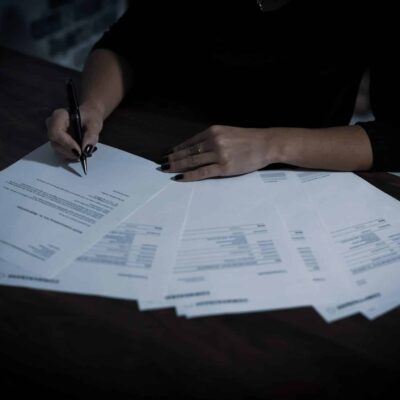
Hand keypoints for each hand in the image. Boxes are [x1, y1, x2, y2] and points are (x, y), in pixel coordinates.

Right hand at [46, 101, 103, 159]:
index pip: (56, 132)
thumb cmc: (90, 117)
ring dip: (71, 155)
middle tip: (83, 155)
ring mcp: (53, 135)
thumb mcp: (94, 124)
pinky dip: (70, 156)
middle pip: (55, 143)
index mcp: (59, 116)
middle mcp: (52, 125)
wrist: (88, 117)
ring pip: (57, 150)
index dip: (66, 143)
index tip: (79, 151)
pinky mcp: (56, 142)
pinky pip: (60, 153)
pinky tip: (79, 154)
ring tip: (83, 153)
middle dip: (70, 152)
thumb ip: (91, 136)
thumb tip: (85, 150)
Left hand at [162, 125, 280, 180]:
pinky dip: (189, 175)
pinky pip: (202, 172)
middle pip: (188, 152)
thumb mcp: (227, 133)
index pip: (189, 142)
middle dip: (173, 159)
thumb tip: (194, 149)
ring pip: (192, 162)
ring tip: (167, 170)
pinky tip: (180, 177)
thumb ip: (211, 139)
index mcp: (213, 131)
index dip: (177, 149)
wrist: (266, 144)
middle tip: (161, 165)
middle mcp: (214, 141)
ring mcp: (219, 154)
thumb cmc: (248, 139)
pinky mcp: (224, 167)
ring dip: (177, 166)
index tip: (167, 154)